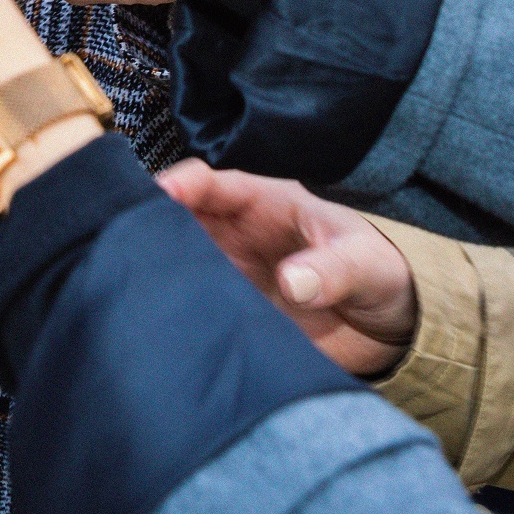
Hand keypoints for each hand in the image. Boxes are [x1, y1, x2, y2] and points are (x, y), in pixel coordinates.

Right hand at [156, 162, 418, 379]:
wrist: (390, 328)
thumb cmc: (379, 274)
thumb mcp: (365, 263)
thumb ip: (333, 269)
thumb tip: (294, 282)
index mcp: (266, 204)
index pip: (212, 185)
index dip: (182, 185)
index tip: (158, 195)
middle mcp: (237, 237)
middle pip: (179, 223)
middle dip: (150, 229)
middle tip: (124, 246)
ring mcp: (230, 277)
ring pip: (178, 266)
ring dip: (156, 274)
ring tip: (133, 289)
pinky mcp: (231, 315)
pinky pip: (193, 310)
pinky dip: (173, 315)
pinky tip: (156, 326)